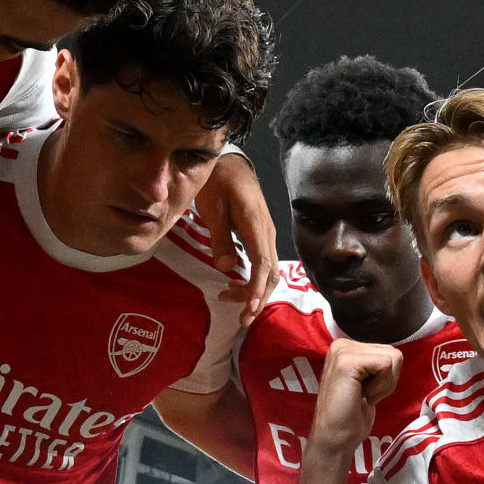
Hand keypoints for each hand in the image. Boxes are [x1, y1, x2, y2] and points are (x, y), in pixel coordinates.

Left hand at [192, 153, 279, 308]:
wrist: (230, 163)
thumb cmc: (218, 181)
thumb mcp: (212, 205)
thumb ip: (219, 236)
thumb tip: (226, 267)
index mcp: (256, 224)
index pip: (262, 263)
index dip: (256, 287)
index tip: (248, 307)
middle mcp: (267, 233)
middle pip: (271, 274)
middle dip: (258, 298)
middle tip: (240, 319)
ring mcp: (266, 236)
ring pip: (269, 272)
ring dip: (256, 292)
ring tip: (235, 306)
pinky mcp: (260, 237)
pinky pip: (263, 265)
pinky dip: (254, 282)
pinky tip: (238, 288)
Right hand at [309, 339, 400, 453]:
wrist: (335, 438)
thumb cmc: (352, 415)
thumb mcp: (368, 381)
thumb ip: (377, 364)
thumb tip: (396, 355)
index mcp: (347, 347)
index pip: (390, 351)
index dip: (386, 377)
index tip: (365, 392)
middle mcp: (342, 344)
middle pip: (394, 353)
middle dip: (387, 380)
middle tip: (364, 395)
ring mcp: (343, 352)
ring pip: (392, 358)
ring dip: (384, 384)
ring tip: (362, 396)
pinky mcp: (347, 362)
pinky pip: (386, 365)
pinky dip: (380, 387)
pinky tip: (362, 397)